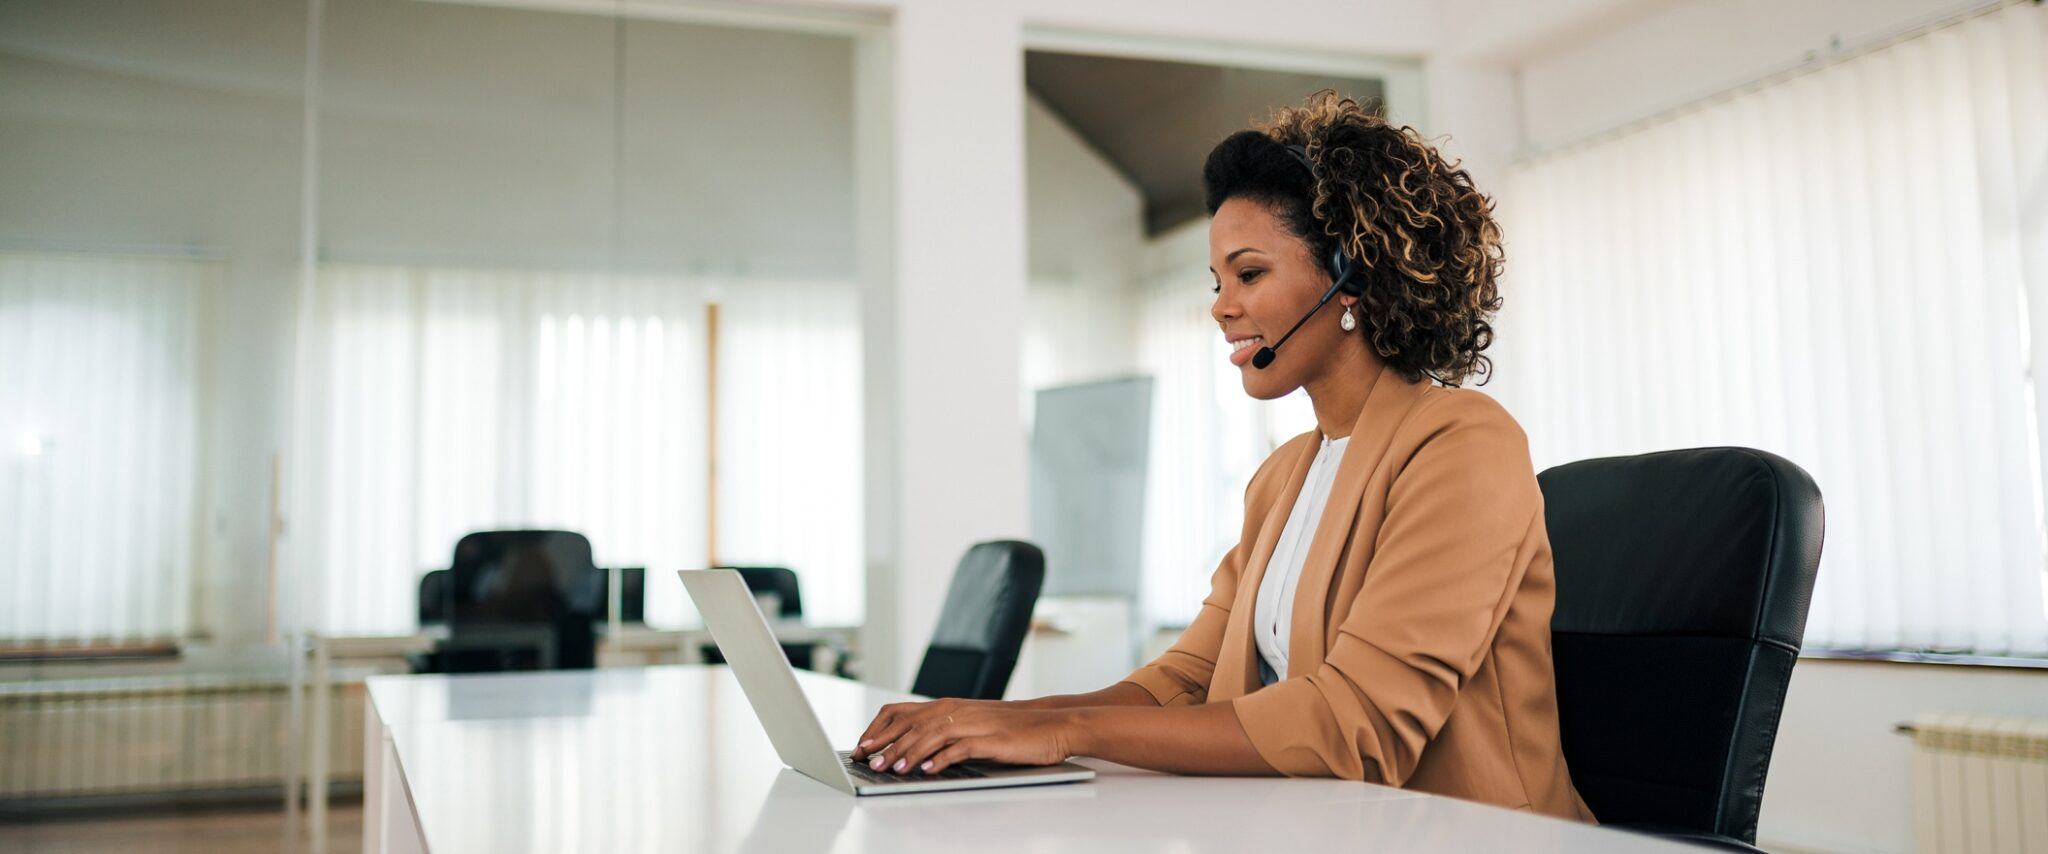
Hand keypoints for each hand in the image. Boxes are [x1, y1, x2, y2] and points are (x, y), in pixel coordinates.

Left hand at [851, 697, 1078, 775]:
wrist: (1049, 724)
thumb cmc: (1008, 728)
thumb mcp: (969, 724)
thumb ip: (941, 731)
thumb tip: (908, 748)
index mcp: (947, 706)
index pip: (901, 712)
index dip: (878, 729)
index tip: (861, 746)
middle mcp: (956, 710)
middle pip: (911, 725)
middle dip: (886, 744)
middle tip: (867, 761)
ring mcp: (974, 724)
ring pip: (931, 735)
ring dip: (908, 753)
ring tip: (891, 769)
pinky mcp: (991, 739)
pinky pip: (961, 748)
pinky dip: (942, 759)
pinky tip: (928, 770)